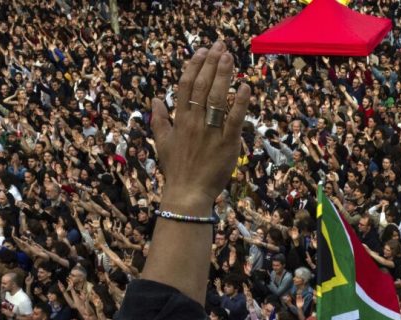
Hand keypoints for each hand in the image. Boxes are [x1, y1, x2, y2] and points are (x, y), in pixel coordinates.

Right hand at [151, 41, 250, 212]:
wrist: (187, 193)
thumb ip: (159, 120)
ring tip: (230, 57)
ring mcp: (210, 131)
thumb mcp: (162, 143)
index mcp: (180, 119)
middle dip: (212, 63)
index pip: (185, 86)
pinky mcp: (227, 143)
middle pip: (202, 85)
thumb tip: (155, 100)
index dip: (194, 66)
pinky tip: (246, 86)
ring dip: (224, 75)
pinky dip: (240, 102)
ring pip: (217, 97)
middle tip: (220, 45)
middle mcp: (194, 121)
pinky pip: (234, 118)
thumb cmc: (176, 169)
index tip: (202, 52)